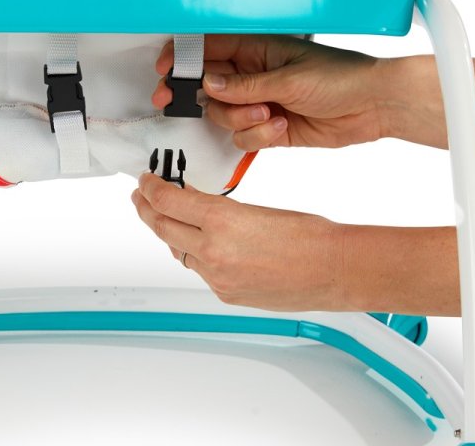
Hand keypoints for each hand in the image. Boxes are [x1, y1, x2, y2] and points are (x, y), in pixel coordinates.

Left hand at [131, 173, 460, 315]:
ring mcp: (217, 277)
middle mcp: (212, 251)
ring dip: (171, 233)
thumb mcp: (253, 209)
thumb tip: (193, 204)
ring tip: (168, 219)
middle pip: (163, 227)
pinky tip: (201, 245)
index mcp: (220, 220)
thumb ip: (217, 209)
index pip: (167, 201)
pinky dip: (196, 255)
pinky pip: (200, 271)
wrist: (333, 269)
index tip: (145, 181)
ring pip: (179, 251)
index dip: (150, 189)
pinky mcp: (226, 294)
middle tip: (141, 198)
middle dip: (147, 210)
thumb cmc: (307, 234)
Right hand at [152, 34, 388, 149]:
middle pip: (206, 84)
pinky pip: (242, 136)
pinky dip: (256, 137)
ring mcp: (259, 101)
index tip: (164, 69)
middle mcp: (254, 74)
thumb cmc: (343, 77)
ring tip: (268, 115)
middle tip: (171, 100)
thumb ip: (245, 85)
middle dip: (194, 94)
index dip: (181, 57)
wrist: (375, 106)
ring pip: (222, 114)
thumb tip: (207, 83)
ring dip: (239, 119)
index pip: (208, 47)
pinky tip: (280, 128)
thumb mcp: (289, 78)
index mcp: (257, 48)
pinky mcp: (269, 128)